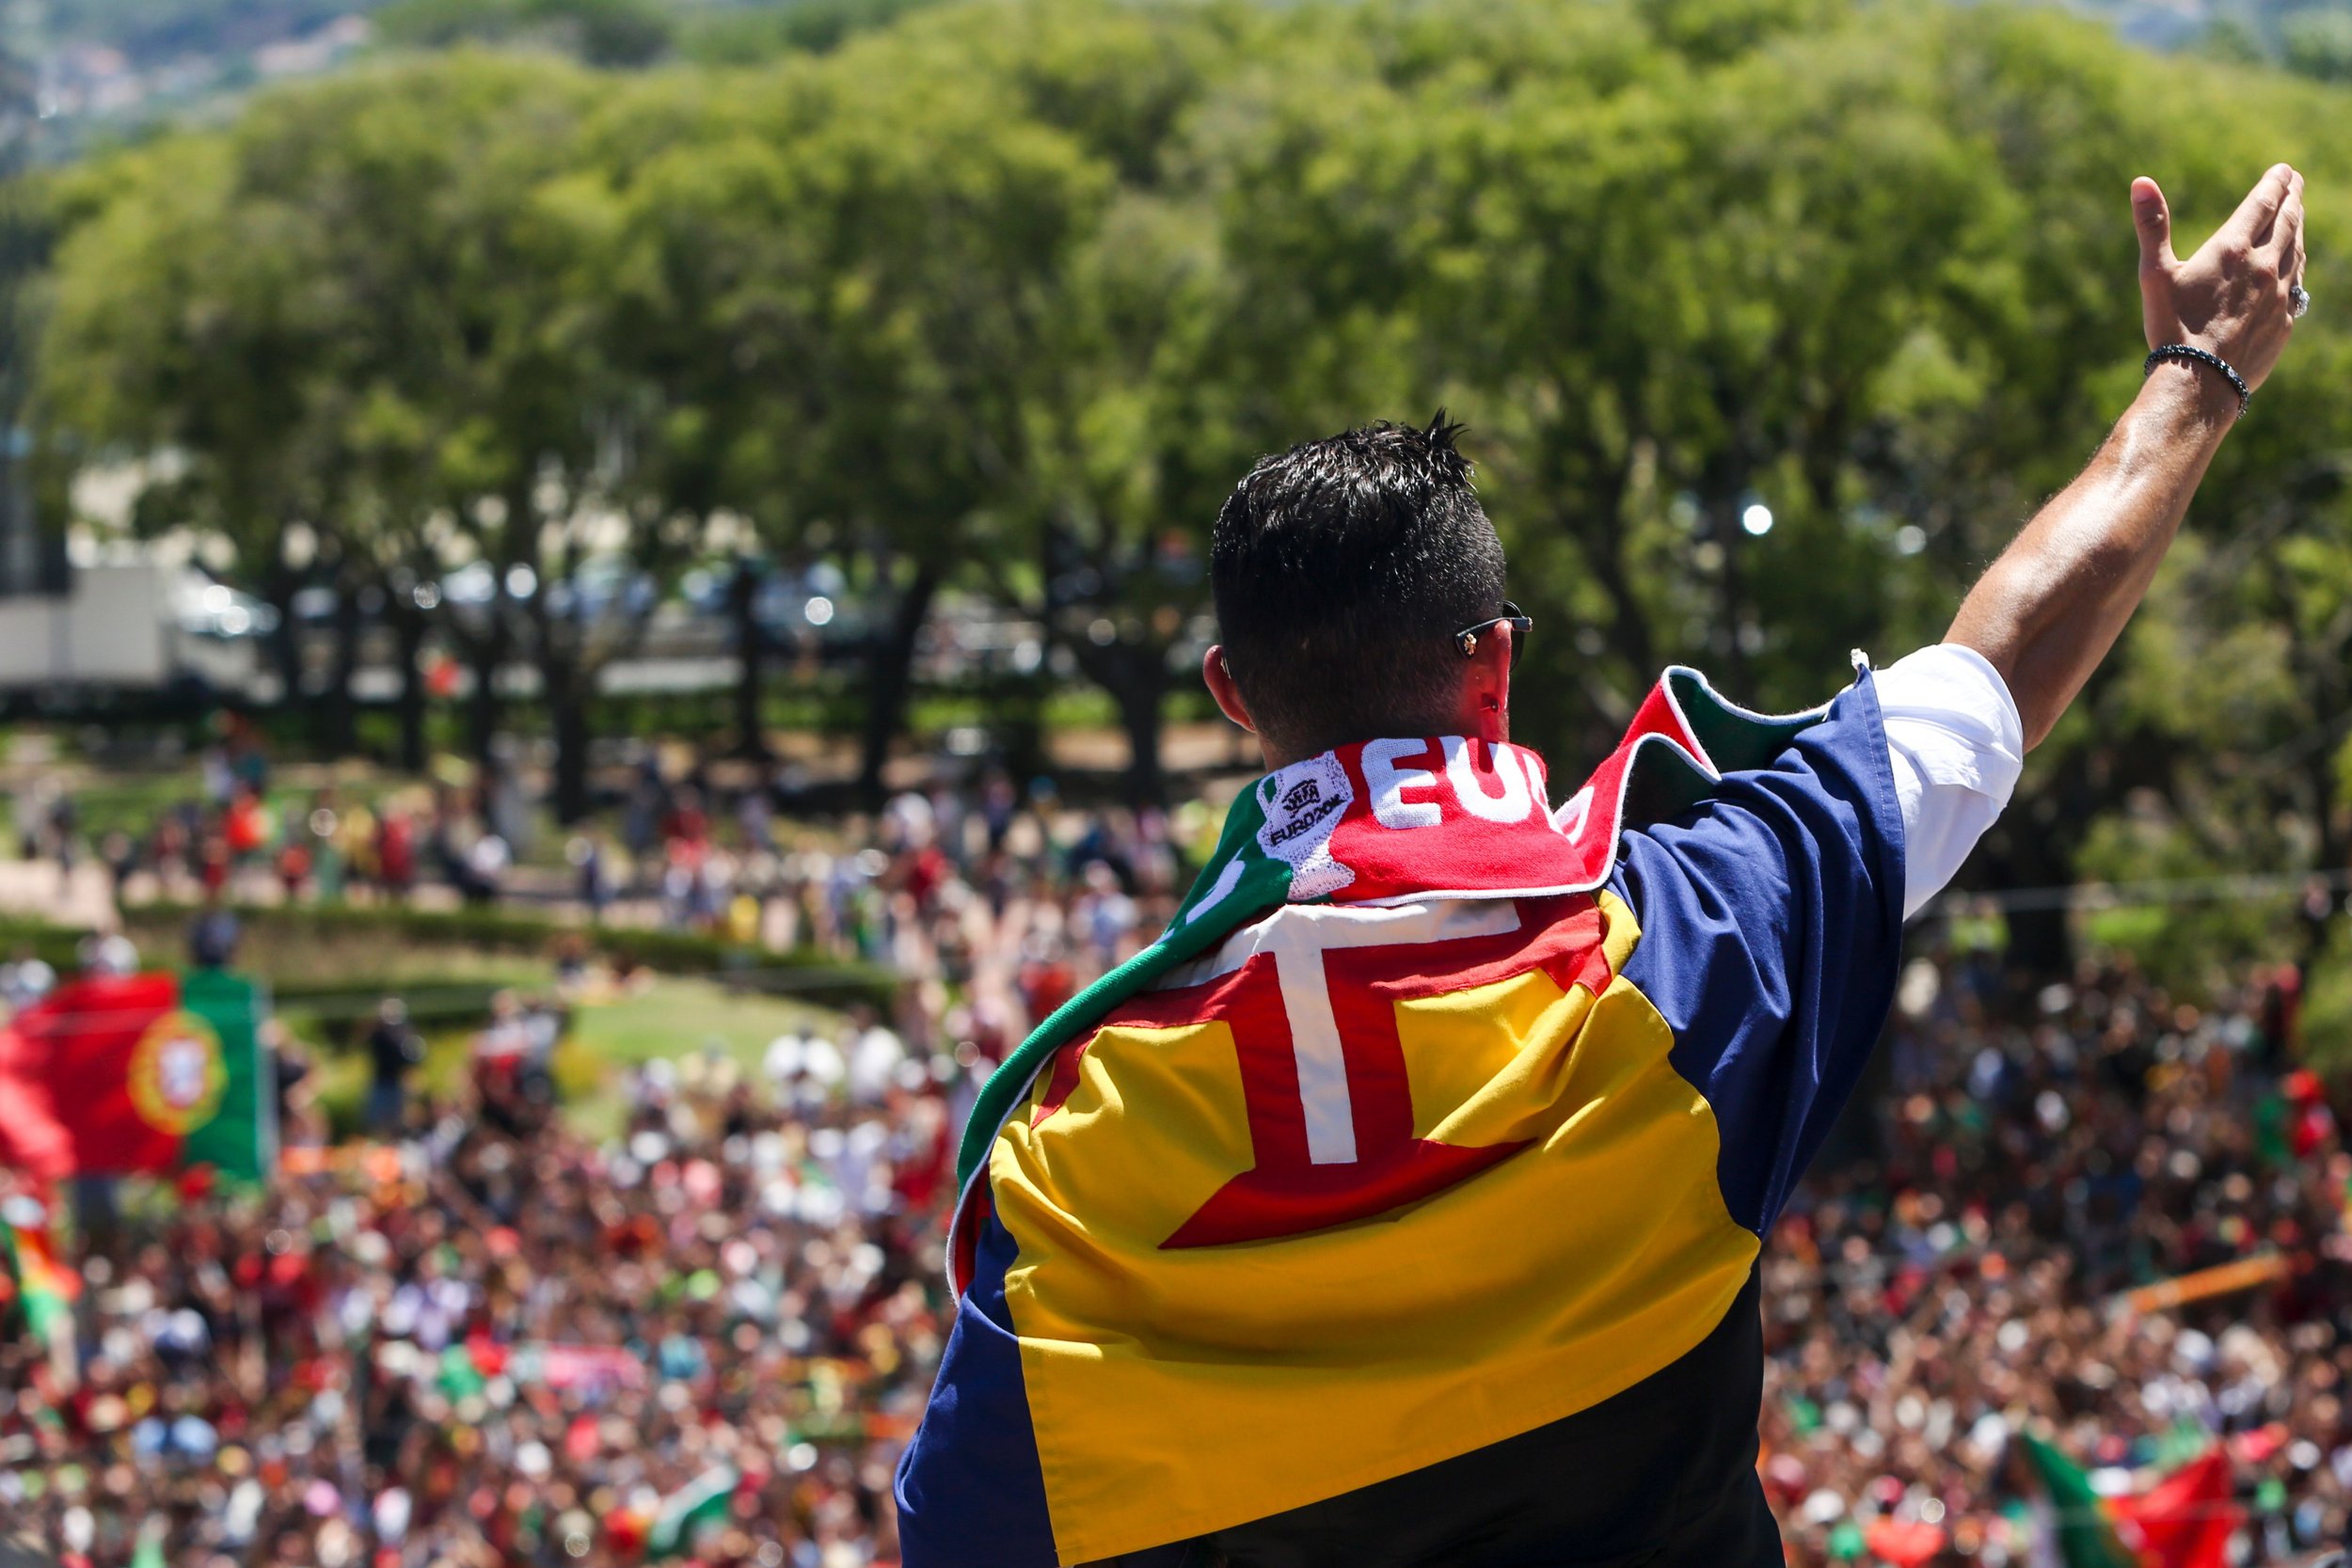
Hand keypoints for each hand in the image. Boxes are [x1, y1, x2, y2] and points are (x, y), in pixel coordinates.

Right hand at [2134, 163, 2305, 391]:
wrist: (2201, 382)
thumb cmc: (2172, 327)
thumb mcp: (2154, 274)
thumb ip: (2152, 225)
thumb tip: (2140, 181)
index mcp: (2232, 249)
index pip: (2262, 203)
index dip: (2274, 183)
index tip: (2283, 169)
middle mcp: (2264, 265)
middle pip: (2288, 221)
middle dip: (2293, 198)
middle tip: (2296, 182)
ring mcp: (2279, 293)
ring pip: (2297, 249)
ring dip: (2299, 227)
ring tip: (2298, 214)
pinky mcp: (2284, 320)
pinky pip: (2298, 283)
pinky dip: (2298, 263)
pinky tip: (2295, 263)